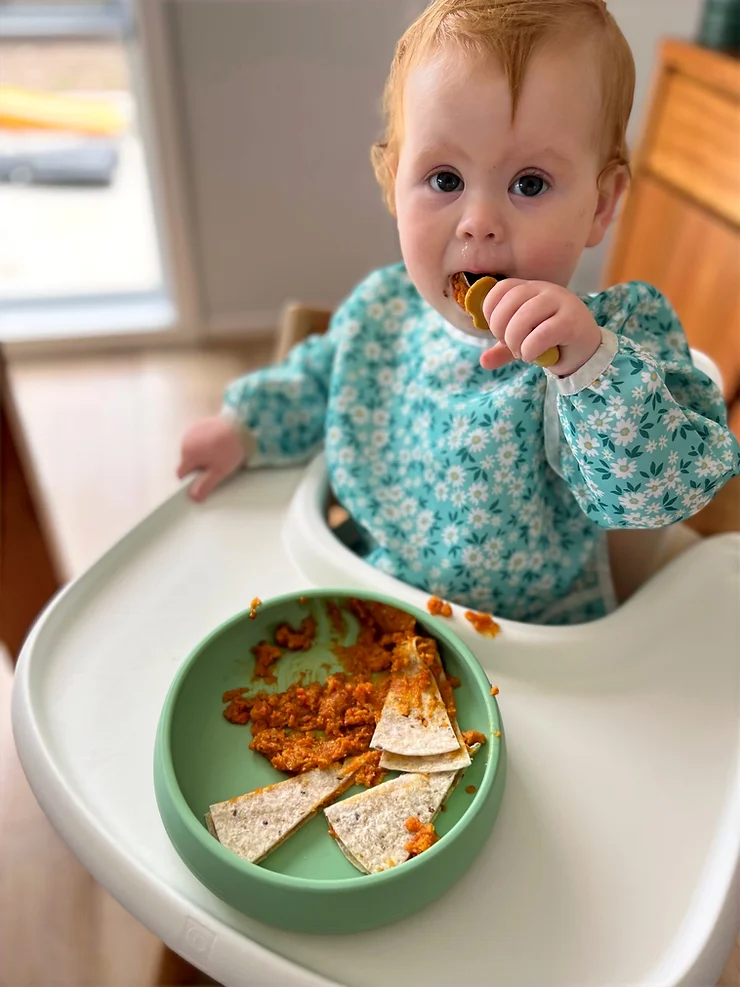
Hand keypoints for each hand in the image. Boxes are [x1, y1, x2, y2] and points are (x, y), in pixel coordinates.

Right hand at [177, 416, 246, 501]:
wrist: (240, 425)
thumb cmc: (229, 449)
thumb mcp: (219, 471)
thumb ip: (205, 485)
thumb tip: (193, 498)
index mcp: (188, 455)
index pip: (180, 473)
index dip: (190, 479)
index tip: (201, 479)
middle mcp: (186, 442)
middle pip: (186, 461)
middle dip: (197, 466)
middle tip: (214, 465)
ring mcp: (192, 432)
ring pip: (191, 450)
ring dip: (200, 454)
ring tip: (217, 452)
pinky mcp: (199, 424)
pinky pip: (197, 439)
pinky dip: (204, 442)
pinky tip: (217, 442)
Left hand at [479, 279, 600, 374]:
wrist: (585, 353)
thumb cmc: (552, 343)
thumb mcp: (522, 343)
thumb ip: (502, 349)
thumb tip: (483, 362)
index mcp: (531, 288)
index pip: (501, 288)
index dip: (491, 311)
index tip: (497, 331)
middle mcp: (546, 289)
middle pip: (509, 303)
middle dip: (501, 330)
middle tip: (510, 345)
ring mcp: (561, 302)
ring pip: (523, 318)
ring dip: (515, 342)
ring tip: (521, 353)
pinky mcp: (572, 320)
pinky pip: (541, 334)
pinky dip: (529, 350)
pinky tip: (532, 357)